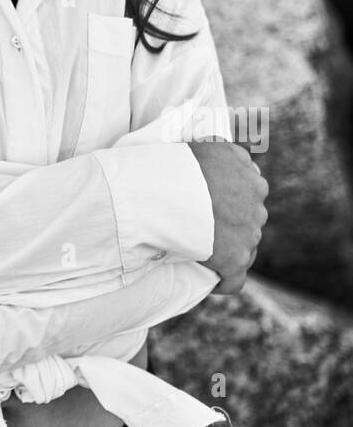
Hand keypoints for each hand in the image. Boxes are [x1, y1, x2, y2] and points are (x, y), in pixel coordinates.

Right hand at [188, 137, 268, 293]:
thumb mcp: (208, 143)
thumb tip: (227, 152)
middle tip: (202, 227)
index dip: (231, 201)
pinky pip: (234, 280)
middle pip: (248, 221)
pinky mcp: (234, 260)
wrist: (169, 191)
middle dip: (231, 226)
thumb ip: (225, 152)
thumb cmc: (181, 164)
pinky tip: (210, 280)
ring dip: (227, 252)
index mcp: (252, 179)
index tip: (212, 205)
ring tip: (201, 253)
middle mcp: (257, 207)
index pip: (250, 194)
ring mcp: (248, 235)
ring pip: (243, 249)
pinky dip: (223, 282)